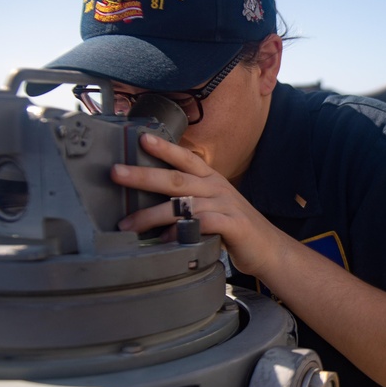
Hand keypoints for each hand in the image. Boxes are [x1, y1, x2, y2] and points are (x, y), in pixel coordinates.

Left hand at [110, 133, 285, 275]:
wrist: (269, 249)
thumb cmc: (234, 227)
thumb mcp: (213, 205)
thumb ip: (188, 200)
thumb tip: (150, 203)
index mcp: (211, 179)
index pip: (185, 157)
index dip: (164, 147)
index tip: (141, 138)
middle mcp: (217, 188)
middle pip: (176, 179)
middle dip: (143, 175)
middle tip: (116, 173)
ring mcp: (226, 206)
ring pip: (183, 205)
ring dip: (152, 215)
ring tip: (128, 224)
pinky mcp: (233, 226)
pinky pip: (202, 225)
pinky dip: (181, 232)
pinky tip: (164, 240)